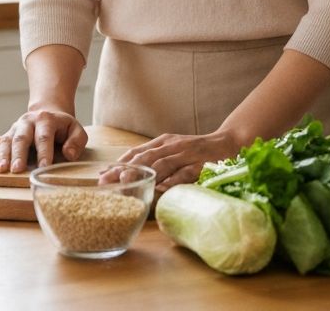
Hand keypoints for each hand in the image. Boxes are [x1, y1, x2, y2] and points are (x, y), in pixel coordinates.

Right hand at [0, 110, 87, 172]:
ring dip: (3, 155)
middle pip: (22, 138)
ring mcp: (15, 128)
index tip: (44, 167)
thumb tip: (68, 155)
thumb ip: (76, 141)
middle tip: (17, 169)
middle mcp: (28, 122)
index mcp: (46, 120)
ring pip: (7, 140)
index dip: (44, 152)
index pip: (44, 137)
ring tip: (2, 169)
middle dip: (19, 154)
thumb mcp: (76, 130)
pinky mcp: (7, 134)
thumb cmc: (63, 128)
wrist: (47, 113)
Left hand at [105, 131, 240, 191]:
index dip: (119, 163)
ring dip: (143, 172)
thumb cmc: (197, 151)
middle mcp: (173, 145)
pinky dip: (173, 179)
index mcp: (164, 142)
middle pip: (145, 157)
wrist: (228, 143)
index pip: (137, 152)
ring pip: (162, 163)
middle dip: (124, 168)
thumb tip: (129, 175)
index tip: (101, 174)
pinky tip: (161, 187)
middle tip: (106, 180)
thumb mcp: (173, 151)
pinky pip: (185, 173)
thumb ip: (156, 160)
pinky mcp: (201, 163)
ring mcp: (187, 153)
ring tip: (127, 180)